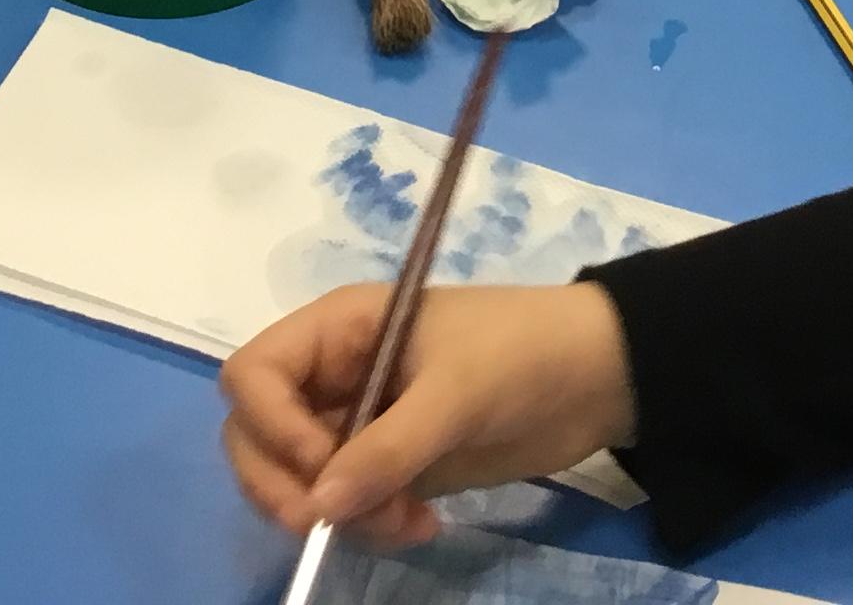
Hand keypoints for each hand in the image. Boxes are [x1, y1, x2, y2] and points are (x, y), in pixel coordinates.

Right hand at [221, 283, 637, 550]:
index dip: (269, 425)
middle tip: (331, 522)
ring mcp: (358, 421)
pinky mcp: (389, 463)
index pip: (254, 374)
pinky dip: (368, 522)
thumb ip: (389, 445)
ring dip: (337, 513)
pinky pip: (346, 503)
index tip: (323, 461)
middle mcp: (334, 373)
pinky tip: (420, 524)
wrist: (598, 377)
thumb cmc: (523, 352)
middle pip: (256, 435)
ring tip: (405, 521)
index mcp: (339, 328)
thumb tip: (321, 504)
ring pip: (298, 480)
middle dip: (286, 485)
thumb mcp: (458, 391)